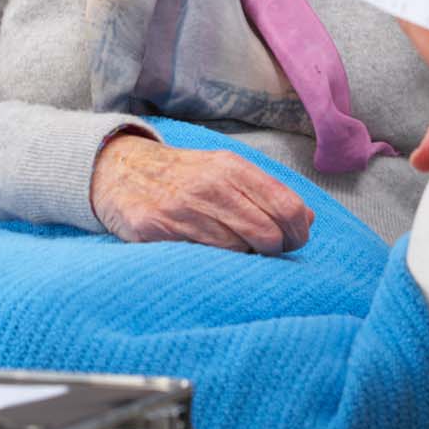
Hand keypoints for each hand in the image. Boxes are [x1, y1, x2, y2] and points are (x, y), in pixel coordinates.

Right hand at [87, 134, 313, 254]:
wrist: (121, 170)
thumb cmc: (183, 176)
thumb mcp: (225, 170)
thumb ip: (267, 192)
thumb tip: (308, 219)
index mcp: (232, 167)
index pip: (286, 206)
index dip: (298, 232)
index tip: (295, 242)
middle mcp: (210, 185)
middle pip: (267, 233)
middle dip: (275, 250)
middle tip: (267, 253)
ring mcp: (183, 207)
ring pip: (237, 250)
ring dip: (241, 257)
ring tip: (232, 249)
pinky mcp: (157, 228)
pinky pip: (201, 257)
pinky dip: (212, 261)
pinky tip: (207, 253)